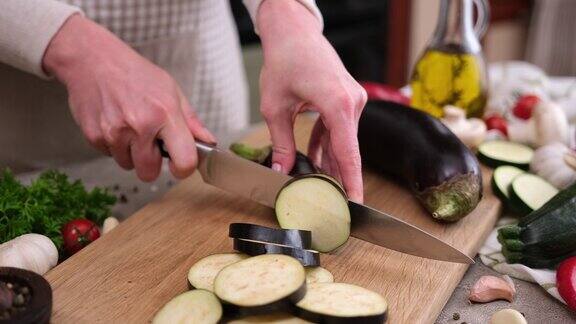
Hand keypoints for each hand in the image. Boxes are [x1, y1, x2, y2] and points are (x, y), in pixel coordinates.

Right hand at [43, 15, 214, 180]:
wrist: (93, 59)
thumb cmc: (135, 74)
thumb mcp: (172, 90)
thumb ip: (191, 121)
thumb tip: (208, 142)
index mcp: (165, 114)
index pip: (184, 161)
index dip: (184, 168)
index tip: (180, 164)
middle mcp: (139, 126)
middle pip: (149, 173)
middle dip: (151, 163)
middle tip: (150, 142)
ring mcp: (114, 133)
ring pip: (128, 165)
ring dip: (131, 153)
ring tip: (130, 127)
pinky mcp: (94, 136)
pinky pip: (109, 155)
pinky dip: (114, 145)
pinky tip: (115, 123)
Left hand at [257, 1, 366, 201]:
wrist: (293, 31)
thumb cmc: (284, 61)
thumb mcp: (275, 107)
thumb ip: (280, 142)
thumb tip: (280, 170)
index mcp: (338, 105)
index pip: (349, 154)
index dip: (353, 183)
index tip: (357, 205)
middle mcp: (352, 102)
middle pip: (347, 150)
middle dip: (338, 177)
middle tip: (332, 204)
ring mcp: (353, 99)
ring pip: (343, 141)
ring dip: (330, 161)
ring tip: (320, 186)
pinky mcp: (347, 98)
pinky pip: (339, 129)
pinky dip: (327, 144)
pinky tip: (315, 160)